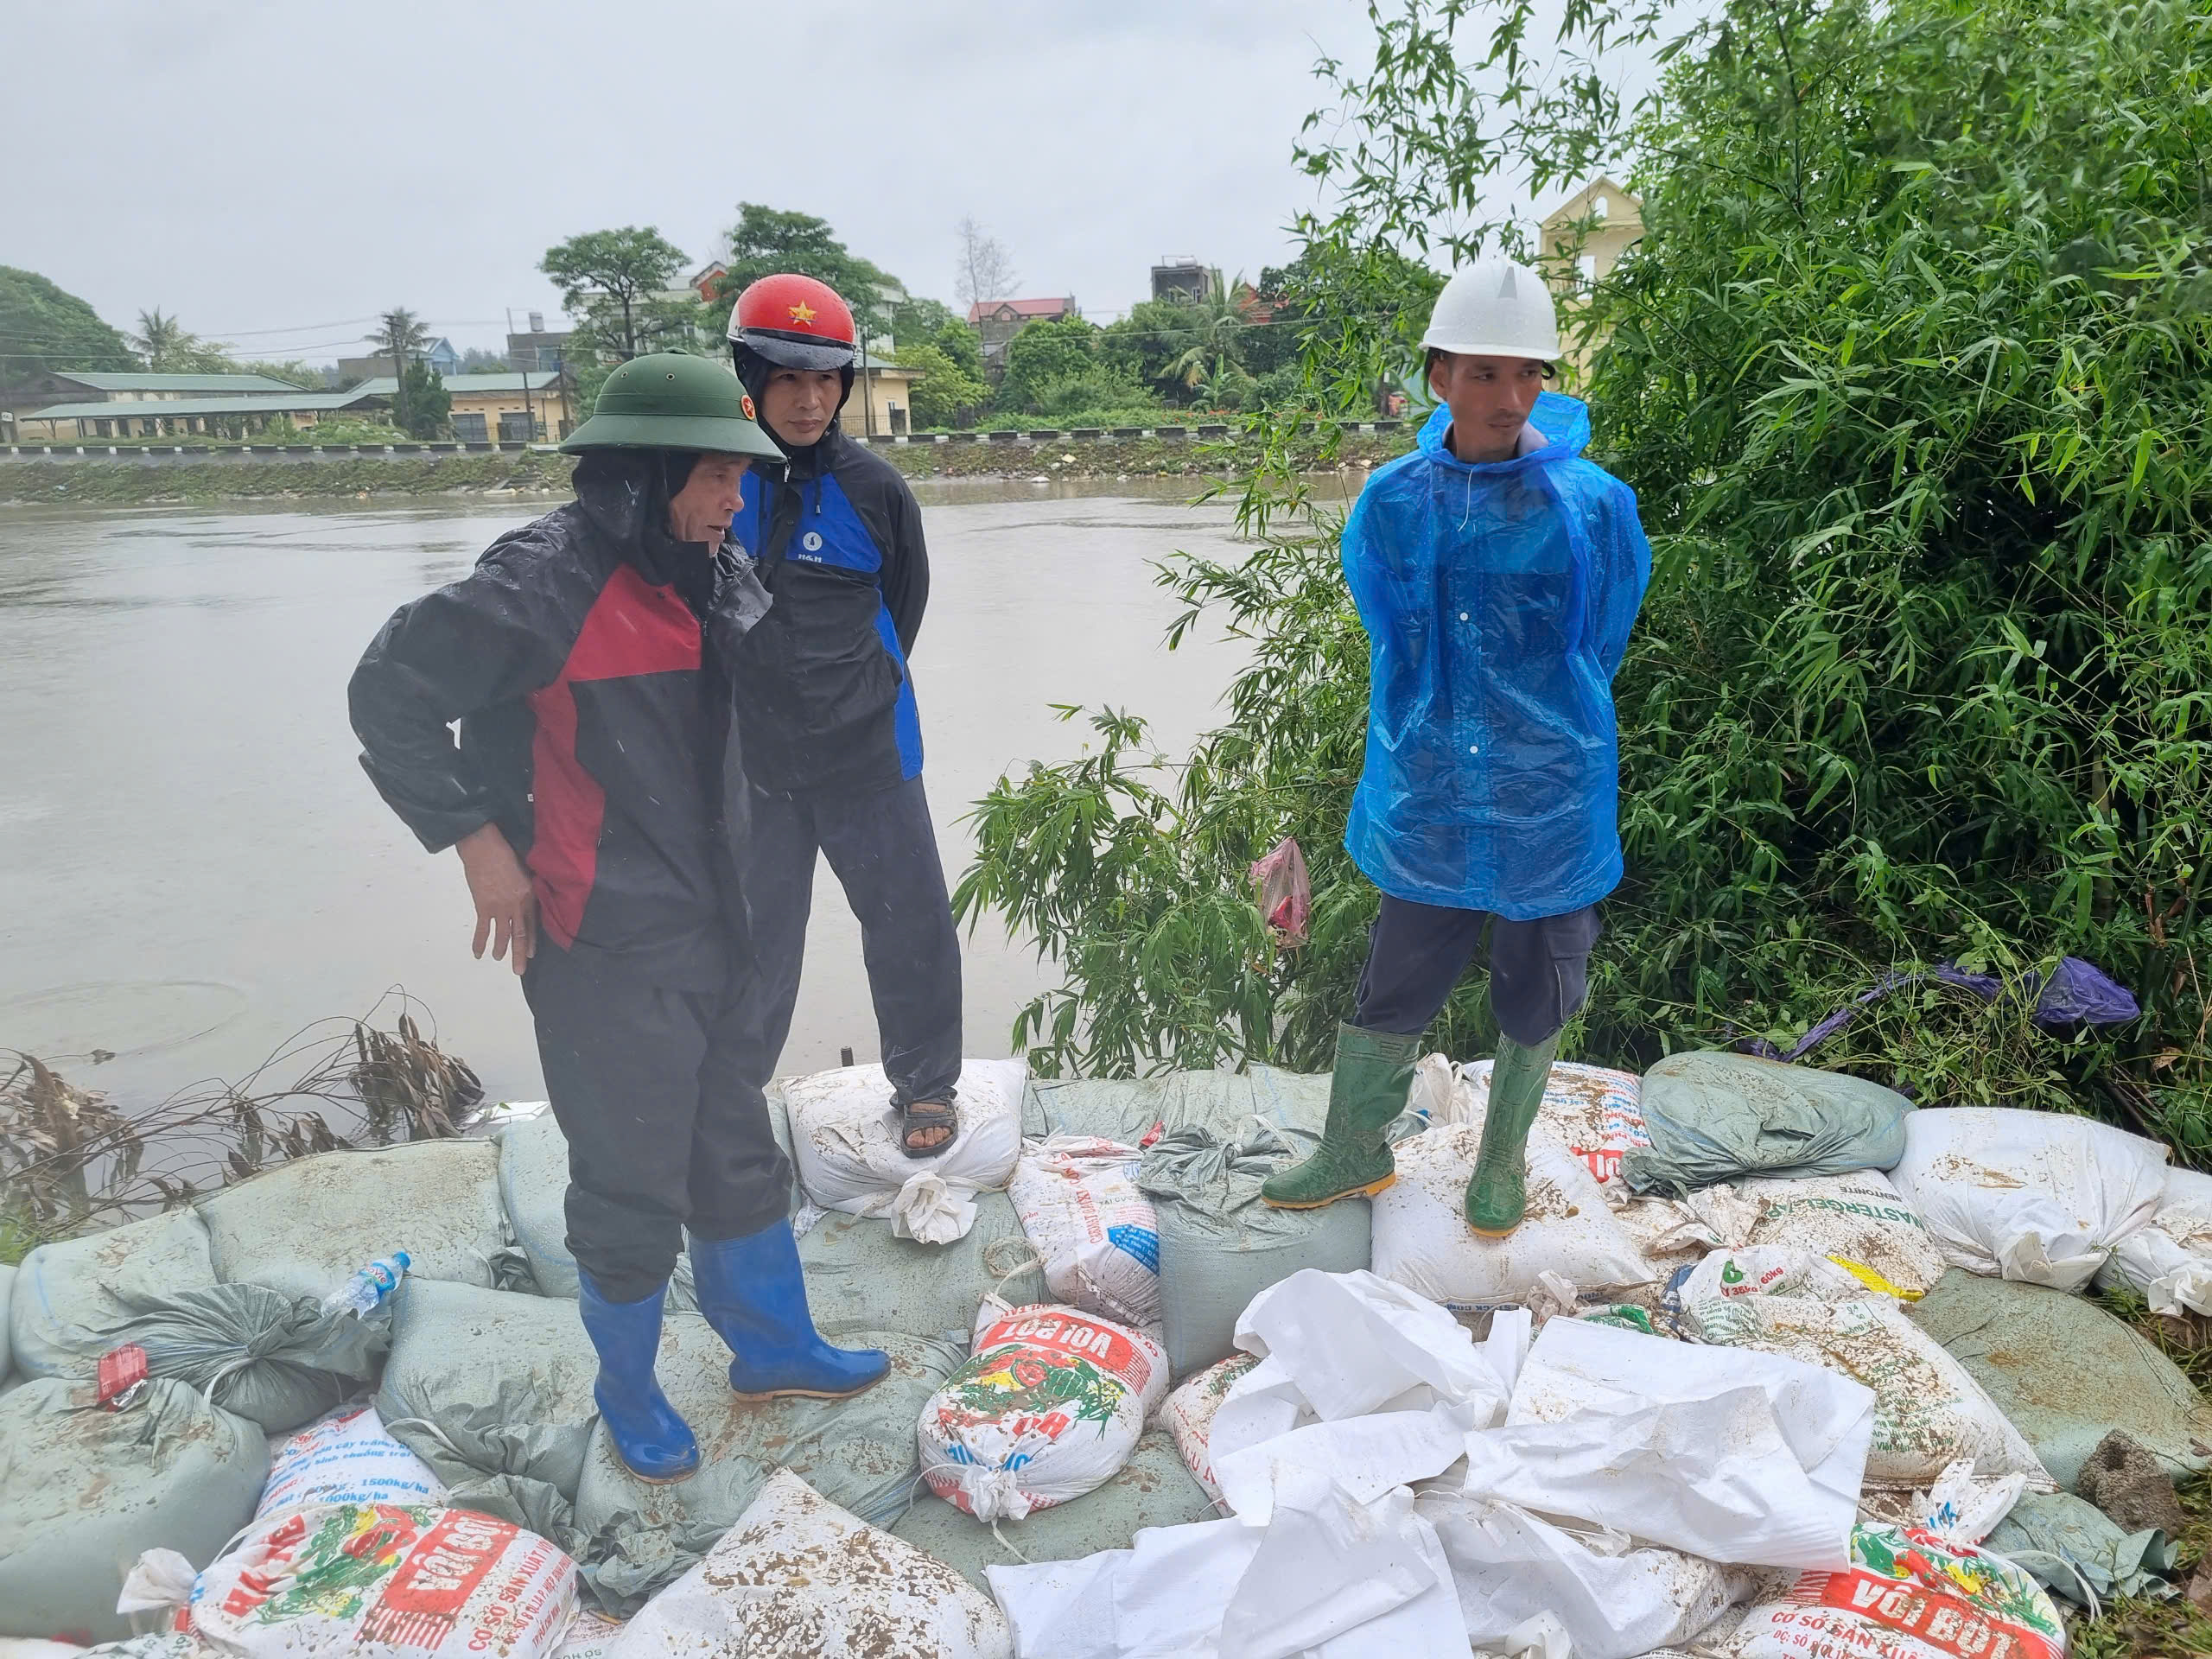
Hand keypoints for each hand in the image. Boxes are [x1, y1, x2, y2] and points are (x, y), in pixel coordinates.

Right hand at [456, 822, 535, 973]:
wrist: (484, 847)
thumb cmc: (504, 853)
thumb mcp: (524, 870)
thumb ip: (526, 887)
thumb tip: (524, 899)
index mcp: (529, 896)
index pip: (532, 924)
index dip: (532, 941)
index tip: (532, 954)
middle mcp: (517, 905)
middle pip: (520, 935)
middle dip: (520, 955)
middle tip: (519, 971)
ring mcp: (500, 907)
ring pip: (502, 935)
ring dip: (501, 950)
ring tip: (499, 959)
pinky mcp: (483, 906)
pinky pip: (483, 929)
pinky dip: (479, 943)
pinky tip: (478, 954)